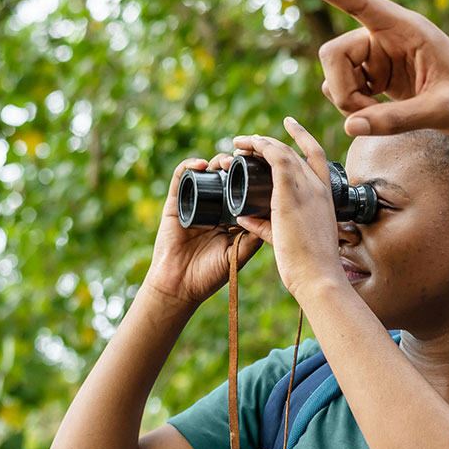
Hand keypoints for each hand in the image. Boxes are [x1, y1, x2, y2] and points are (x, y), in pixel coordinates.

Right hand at [141, 155, 262, 308]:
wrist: (179, 287)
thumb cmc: (210, 274)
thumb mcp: (240, 253)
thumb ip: (255, 236)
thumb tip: (274, 214)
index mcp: (232, 216)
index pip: (245, 190)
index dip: (254, 177)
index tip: (265, 168)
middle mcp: (215, 206)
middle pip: (227, 177)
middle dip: (237, 165)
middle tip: (246, 161)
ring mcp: (194, 203)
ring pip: (207, 174)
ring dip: (217, 162)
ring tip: (227, 161)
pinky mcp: (175, 203)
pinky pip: (180, 179)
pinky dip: (189, 167)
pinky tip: (201, 164)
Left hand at [231, 118, 345, 297]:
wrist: (318, 276)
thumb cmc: (309, 265)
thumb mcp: (288, 239)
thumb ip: (266, 226)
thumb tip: (243, 217)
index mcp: (324, 198)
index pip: (317, 157)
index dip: (303, 138)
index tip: (290, 125)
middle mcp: (319, 188)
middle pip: (297, 151)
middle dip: (273, 141)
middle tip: (251, 141)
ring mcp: (308, 189)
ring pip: (284, 152)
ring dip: (262, 142)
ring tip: (242, 142)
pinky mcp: (292, 194)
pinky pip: (277, 159)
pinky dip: (262, 147)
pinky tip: (248, 145)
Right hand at [289, 0, 448, 162]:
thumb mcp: (442, 111)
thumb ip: (397, 120)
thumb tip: (350, 127)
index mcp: (408, 29)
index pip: (360, 2)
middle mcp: (388, 37)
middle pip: (334, 53)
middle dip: (342, 88)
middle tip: (365, 115)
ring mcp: (380, 57)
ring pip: (335, 74)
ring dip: (348, 101)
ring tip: (381, 118)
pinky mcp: (377, 77)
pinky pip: (344, 89)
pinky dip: (353, 109)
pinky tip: (376, 117)